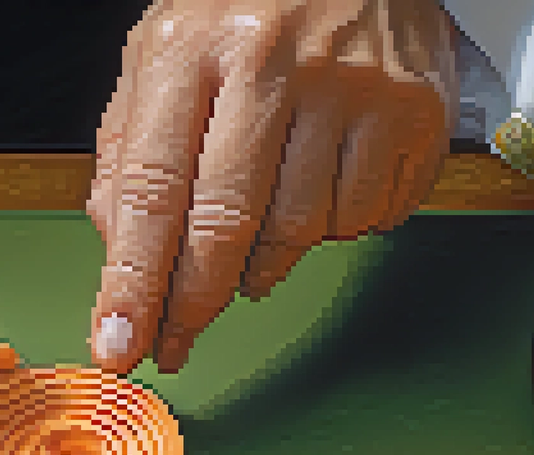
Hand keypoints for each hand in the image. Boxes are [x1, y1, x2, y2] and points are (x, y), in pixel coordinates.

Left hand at [87, 0, 459, 373]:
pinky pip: (366, 218)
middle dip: (193, 302)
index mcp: (192, 48)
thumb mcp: (163, 56)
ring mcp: (352, 87)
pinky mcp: (415, 112)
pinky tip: (322, 187)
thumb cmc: (248, 11)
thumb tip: (118, 252)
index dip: (132, 280)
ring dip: (268, 259)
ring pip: (300, 231)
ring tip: (258, 226)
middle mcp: (273, 63)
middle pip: (226, 223)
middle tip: (175, 342)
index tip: (119, 343)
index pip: (152, 189)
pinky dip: (336, 227)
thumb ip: (129, 149)